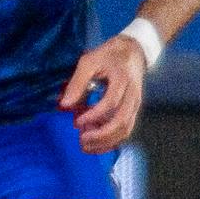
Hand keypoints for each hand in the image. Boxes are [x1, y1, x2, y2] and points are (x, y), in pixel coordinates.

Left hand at [61, 33, 146, 152]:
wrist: (134, 52)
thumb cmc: (108, 56)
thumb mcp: (89, 62)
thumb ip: (77, 83)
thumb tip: (63, 105)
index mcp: (122, 80)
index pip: (110, 102)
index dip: (93, 115)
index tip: (76, 122)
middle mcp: (132, 96)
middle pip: (121, 121)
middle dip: (101, 135)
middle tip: (81, 140)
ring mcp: (135, 105)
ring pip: (126, 129)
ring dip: (106, 141)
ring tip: (86, 146)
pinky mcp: (134, 111)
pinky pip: (126, 130)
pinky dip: (112, 140)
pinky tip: (97, 144)